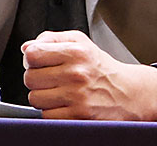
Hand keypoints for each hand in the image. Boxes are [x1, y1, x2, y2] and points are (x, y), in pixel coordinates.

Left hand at [21, 30, 156, 120]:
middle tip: (53, 79)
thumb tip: (26, 47)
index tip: (41, 62)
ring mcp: (77, 97)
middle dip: (38, 79)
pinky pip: (47, 115)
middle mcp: (76, 74)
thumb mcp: (81, 43)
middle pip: (30, 78)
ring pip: (35, 98)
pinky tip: (65, 105)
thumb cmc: (101, 68)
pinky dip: (53, 112)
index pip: (32, 54)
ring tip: (60, 92)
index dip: (33, 59)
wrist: (129, 94)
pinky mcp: (78, 117)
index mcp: (76, 52)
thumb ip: (52, 39)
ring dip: (44, 97)